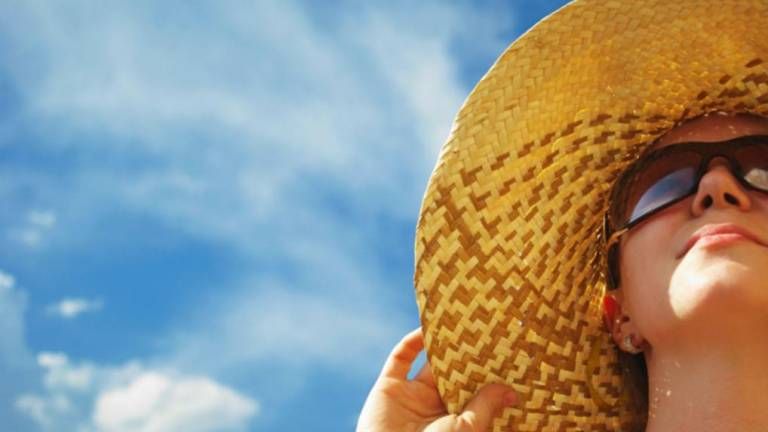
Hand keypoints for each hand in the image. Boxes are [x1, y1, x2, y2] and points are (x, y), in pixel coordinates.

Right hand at [356, 327, 517, 431]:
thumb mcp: (467, 428)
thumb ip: (485, 406)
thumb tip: (510, 392)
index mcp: (456, 420)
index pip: (473, 390)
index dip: (485, 373)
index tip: (504, 352)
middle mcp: (434, 406)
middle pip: (451, 372)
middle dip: (464, 353)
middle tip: (482, 327)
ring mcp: (411, 396)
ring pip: (427, 362)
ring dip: (439, 342)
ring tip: (457, 319)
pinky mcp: (389, 387)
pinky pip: (400, 358)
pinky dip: (411, 341)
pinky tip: (426, 328)